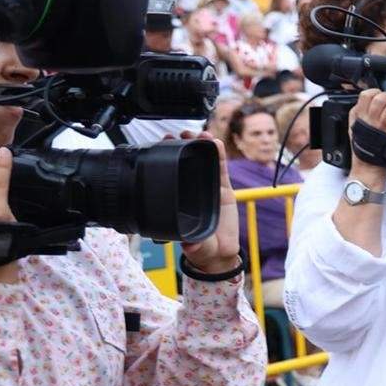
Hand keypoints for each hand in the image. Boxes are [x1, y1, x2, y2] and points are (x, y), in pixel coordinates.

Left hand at [178, 131, 239, 269]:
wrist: (220, 251)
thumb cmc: (202, 247)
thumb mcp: (197, 247)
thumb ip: (195, 245)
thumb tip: (191, 245)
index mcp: (179, 200)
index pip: (171, 174)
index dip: (166, 159)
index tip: (162, 146)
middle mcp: (191, 190)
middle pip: (185, 163)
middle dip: (181, 146)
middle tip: (178, 135)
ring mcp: (207, 187)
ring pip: (203, 161)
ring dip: (200, 145)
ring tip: (199, 134)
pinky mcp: (223, 188)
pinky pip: (220, 168)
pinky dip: (218, 155)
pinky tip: (215, 143)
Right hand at [346, 88, 385, 190]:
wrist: (367, 169)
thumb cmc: (362, 149)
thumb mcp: (353, 128)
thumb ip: (356, 114)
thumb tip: (362, 101)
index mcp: (361, 119)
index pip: (365, 96)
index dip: (374, 91)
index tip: (379, 93)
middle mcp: (372, 123)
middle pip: (379, 100)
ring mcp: (384, 131)